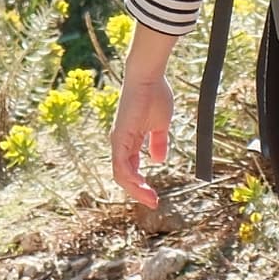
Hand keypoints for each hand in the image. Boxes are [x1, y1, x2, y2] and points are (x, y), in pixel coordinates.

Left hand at [106, 24, 180, 208]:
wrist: (148, 77)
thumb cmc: (155, 95)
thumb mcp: (160, 125)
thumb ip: (157, 142)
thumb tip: (158, 159)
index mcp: (129, 141)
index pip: (131, 169)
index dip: (142, 185)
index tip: (156, 197)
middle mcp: (121, 143)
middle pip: (124, 176)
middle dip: (138, 192)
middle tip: (154, 202)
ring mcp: (118, 140)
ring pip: (121, 174)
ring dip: (135, 189)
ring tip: (151, 199)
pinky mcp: (120, 136)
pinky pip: (120, 164)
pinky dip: (129, 177)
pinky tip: (141, 185)